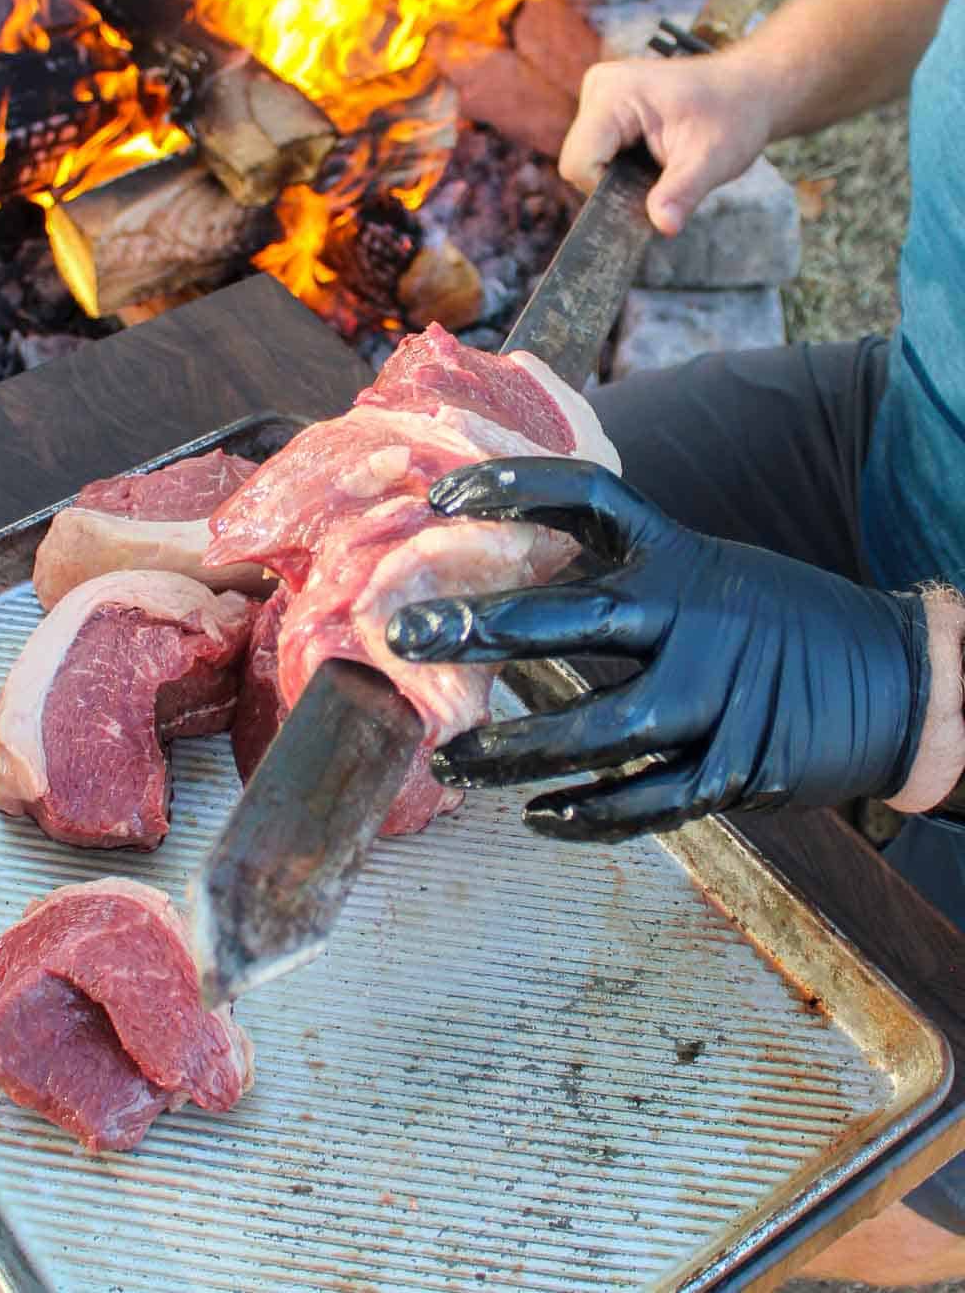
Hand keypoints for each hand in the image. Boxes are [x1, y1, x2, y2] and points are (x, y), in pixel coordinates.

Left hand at [385, 459, 931, 840]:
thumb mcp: (707, 569)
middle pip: (569, 620)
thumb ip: (625, 579)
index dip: (510, 487)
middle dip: (481, 629)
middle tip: (407, 636)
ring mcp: (714, 694)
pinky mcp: (736, 766)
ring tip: (454, 763)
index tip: (439, 499)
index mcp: (680, 553)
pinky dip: (586, 814)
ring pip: (595, 731)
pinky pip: (643, 800)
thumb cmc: (775, 620)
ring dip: (515, 751)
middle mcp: (691, 614)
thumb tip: (516, 586)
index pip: (586, 495)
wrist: (898, 679)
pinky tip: (539, 818)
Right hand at [559, 48, 772, 234]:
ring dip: (620, 174)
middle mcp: (599, 87)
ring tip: (662, 162)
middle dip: (616, 183)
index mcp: (614, 94)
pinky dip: (622, 163)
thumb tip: (663, 226)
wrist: (749, 89)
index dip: (607, 190)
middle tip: (664, 174)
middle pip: (578, 162)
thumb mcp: (712, 160)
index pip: (578, 163)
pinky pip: (597, 148)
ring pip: (586, 158)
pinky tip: (653, 154)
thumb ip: (681, 193)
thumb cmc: (734, 117)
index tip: (649, 190)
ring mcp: (600, 93)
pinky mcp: (606, 104)